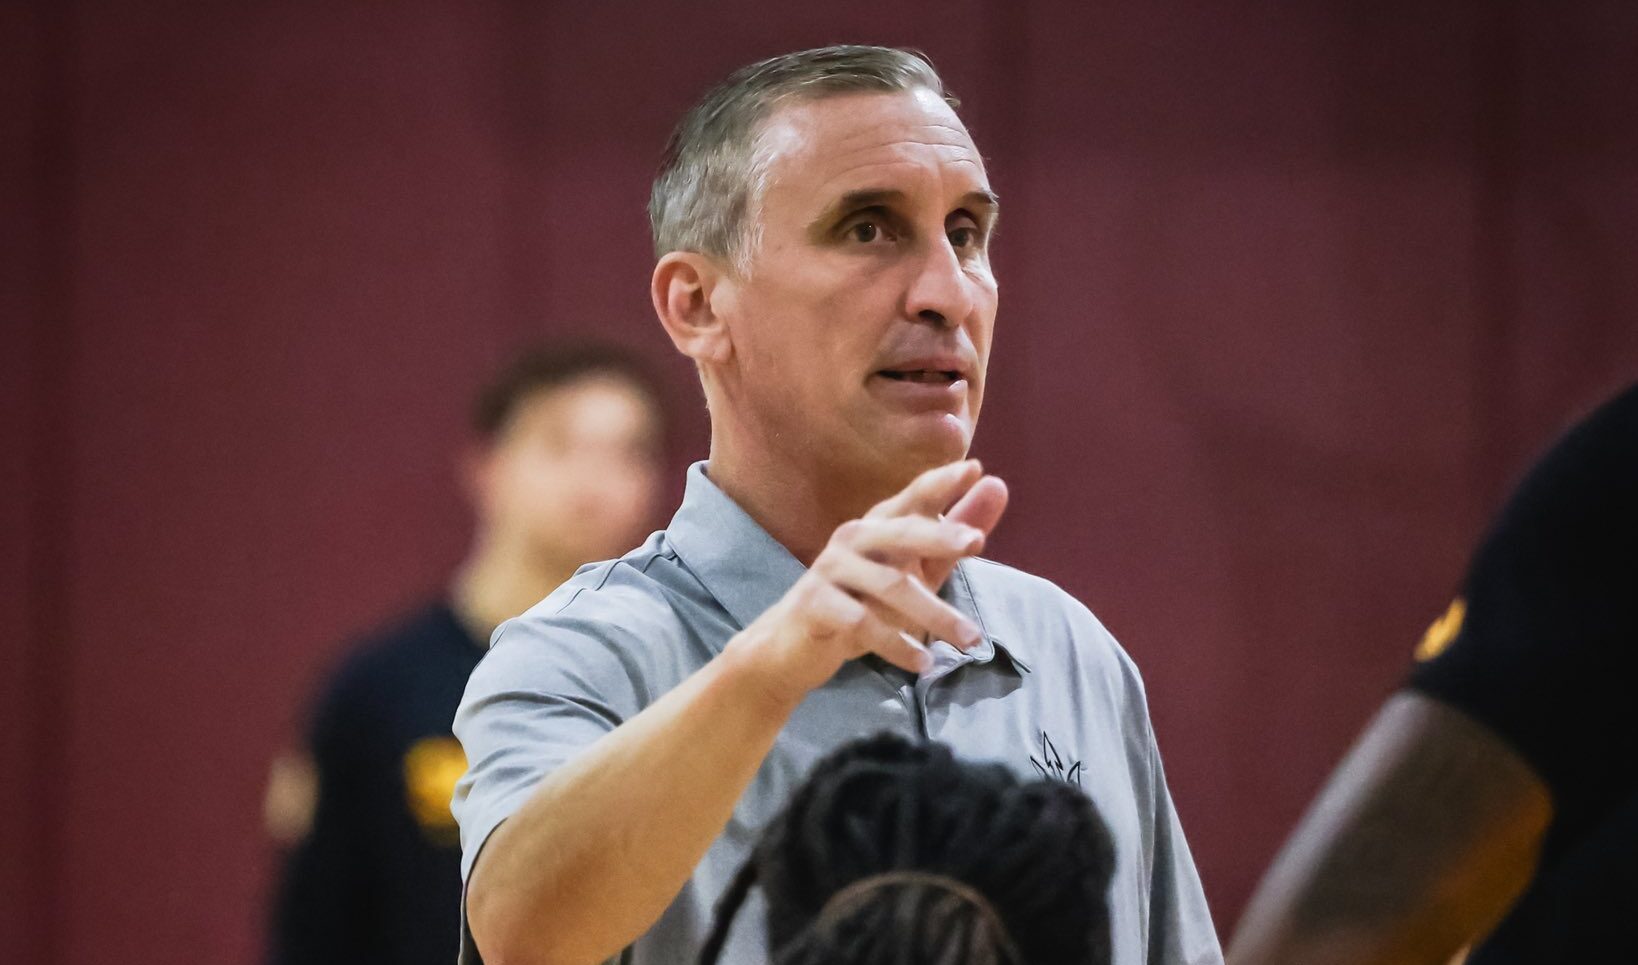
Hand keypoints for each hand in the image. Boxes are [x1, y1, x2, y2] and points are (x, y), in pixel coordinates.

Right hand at [730, 460, 1009, 703]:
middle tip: (976, 542)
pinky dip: (897, 645)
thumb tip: (998, 485)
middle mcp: (853, 539)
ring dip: (935, 615)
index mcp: (878, 526)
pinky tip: (923, 663)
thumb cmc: (861, 602)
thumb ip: (955, 534)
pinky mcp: (815, 604)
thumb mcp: (915, 570)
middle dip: (939, 535)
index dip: (941, 482)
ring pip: (890, 587)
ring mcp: (831, 570)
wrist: (791, 647)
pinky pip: (862, 624)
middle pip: (901, 533)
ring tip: (971, 640)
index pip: (912, 497)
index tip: (975, 469)